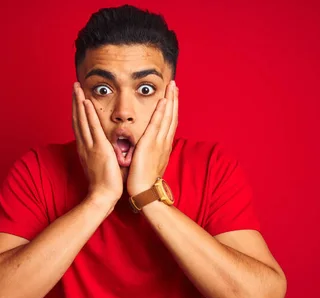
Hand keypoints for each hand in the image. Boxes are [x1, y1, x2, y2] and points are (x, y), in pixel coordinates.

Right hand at [72, 82, 122, 205]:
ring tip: (77, 87)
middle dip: (75, 101)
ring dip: (79, 102)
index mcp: (85, 149)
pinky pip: (92, 128)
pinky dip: (88, 115)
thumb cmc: (104, 185)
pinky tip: (86, 102)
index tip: (78, 98)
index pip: (80, 125)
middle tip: (74, 86)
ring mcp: (90, 146)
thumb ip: (100, 155)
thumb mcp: (100, 166)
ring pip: (82, 120)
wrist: (103, 196)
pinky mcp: (99, 149)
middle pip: (77, 119)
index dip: (78, 110)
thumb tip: (103, 149)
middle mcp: (84, 145)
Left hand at [127, 80, 178, 195]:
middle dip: (174, 99)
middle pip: (172, 116)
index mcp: (163, 146)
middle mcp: (164, 142)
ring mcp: (159, 142)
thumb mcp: (150, 162)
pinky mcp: (150, 144)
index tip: (172, 96)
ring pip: (167, 117)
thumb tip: (149, 147)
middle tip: (175, 85)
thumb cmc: (144, 180)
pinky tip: (164, 101)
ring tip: (172, 86)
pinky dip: (161, 112)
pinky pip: (157, 125)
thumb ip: (151, 152)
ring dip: (170, 100)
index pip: (169, 123)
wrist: (144, 191)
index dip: (172, 108)